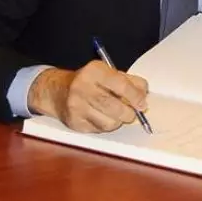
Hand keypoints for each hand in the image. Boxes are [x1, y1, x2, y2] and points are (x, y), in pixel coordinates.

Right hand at [27, 61, 148, 132]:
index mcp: (94, 71)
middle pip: (115, 107)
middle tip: (132, 113)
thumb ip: (130, 81)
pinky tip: (102, 117)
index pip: (121, 85)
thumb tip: (144, 94)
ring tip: (115, 114)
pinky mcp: (74, 122)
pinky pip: (99, 130)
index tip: (143, 104)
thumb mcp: (109, 73)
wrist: (57, 91)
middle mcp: (82, 87)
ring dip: (118, 121)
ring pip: (108, 122)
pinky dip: (106, 125)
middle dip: (129, 113)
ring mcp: (76, 106)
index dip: (136, 97)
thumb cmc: (90, 82)